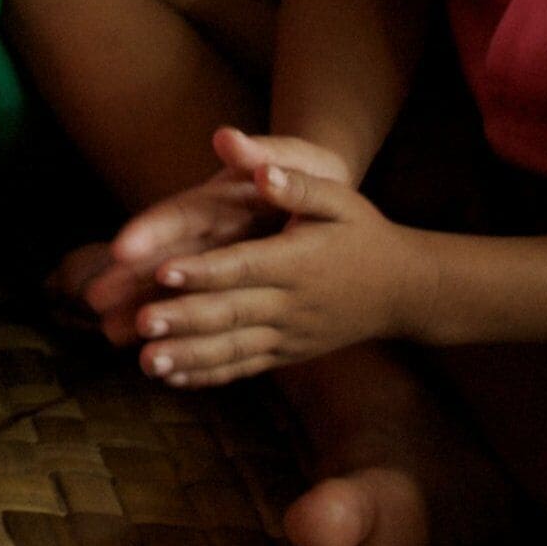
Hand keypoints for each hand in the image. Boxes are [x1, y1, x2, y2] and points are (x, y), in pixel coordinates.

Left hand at [124, 130, 416, 385]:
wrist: (405, 289)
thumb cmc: (364, 233)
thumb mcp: (341, 199)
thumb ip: (298, 184)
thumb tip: (262, 168)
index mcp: (299, 262)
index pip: (246, 267)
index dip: (206, 271)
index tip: (165, 271)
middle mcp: (293, 304)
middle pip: (232, 313)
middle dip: (185, 319)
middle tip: (140, 323)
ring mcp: (290, 334)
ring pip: (234, 349)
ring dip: (189, 356)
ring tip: (145, 361)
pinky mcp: (288, 353)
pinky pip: (245, 366)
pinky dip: (208, 374)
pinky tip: (170, 377)